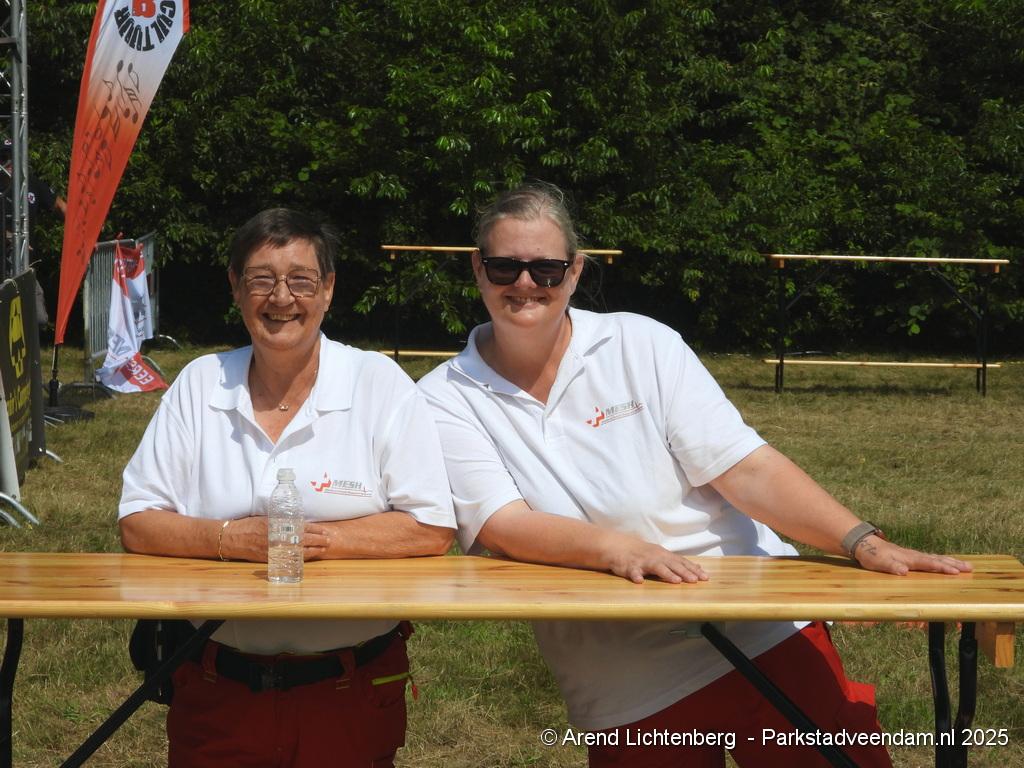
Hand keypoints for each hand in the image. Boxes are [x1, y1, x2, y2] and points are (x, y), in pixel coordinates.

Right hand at [223, 518, 332, 561]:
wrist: (232, 538)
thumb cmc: (248, 525)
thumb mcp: (266, 519)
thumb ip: (281, 522)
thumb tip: (297, 522)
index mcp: (277, 525)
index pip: (302, 527)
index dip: (315, 529)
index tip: (324, 529)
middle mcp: (277, 538)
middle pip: (303, 539)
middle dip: (318, 540)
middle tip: (328, 539)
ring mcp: (274, 549)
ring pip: (299, 551)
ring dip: (313, 550)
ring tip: (323, 549)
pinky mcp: (270, 558)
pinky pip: (289, 559)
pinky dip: (300, 558)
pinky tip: (308, 557)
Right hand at [602, 534, 708, 584]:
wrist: (618, 546)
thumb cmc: (643, 553)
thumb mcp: (662, 555)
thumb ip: (679, 562)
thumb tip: (699, 567)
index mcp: (664, 555)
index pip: (682, 562)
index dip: (693, 569)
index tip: (705, 577)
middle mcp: (656, 557)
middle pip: (672, 564)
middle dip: (685, 572)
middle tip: (695, 580)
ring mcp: (643, 561)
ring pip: (656, 567)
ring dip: (666, 574)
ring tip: (676, 581)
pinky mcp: (629, 566)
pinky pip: (632, 571)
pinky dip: (636, 576)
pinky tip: (639, 581)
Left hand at [853, 535, 972, 575]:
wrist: (864, 544)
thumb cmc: (872, 555)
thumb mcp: (879, 562)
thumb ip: (892, 566)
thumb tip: (904, 571)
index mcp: (908, 558)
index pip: (928, 563)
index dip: (942, 568)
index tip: (956, 572)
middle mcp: (913, 555)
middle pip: (937, 559)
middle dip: (953, 563)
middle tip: (970, 568)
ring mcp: (912, 555)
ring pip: (935, 557)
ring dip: (950, 561)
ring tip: (966, 565)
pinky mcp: (910, 556)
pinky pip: (930, 558)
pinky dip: (941, 560)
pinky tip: (945, 562)